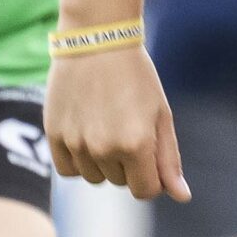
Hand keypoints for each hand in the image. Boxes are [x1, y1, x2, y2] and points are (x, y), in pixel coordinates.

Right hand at [45, 45, 191, 202]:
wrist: (96, 39)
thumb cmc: (136, 76)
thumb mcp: (161, 115)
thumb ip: (169, 159)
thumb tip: (182, 197)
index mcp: (137, 145)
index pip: (146, 191)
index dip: (151, 176)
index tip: (149, 151)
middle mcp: (104, 148)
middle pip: (120, 182)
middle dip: (128, 163)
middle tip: (125, 124)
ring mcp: (76, 143)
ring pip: (94, 177)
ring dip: (102, 161)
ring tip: (105, 124)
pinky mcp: (54, 135)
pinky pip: (69, 170)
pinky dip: (78, 160)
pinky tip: (85, 133)